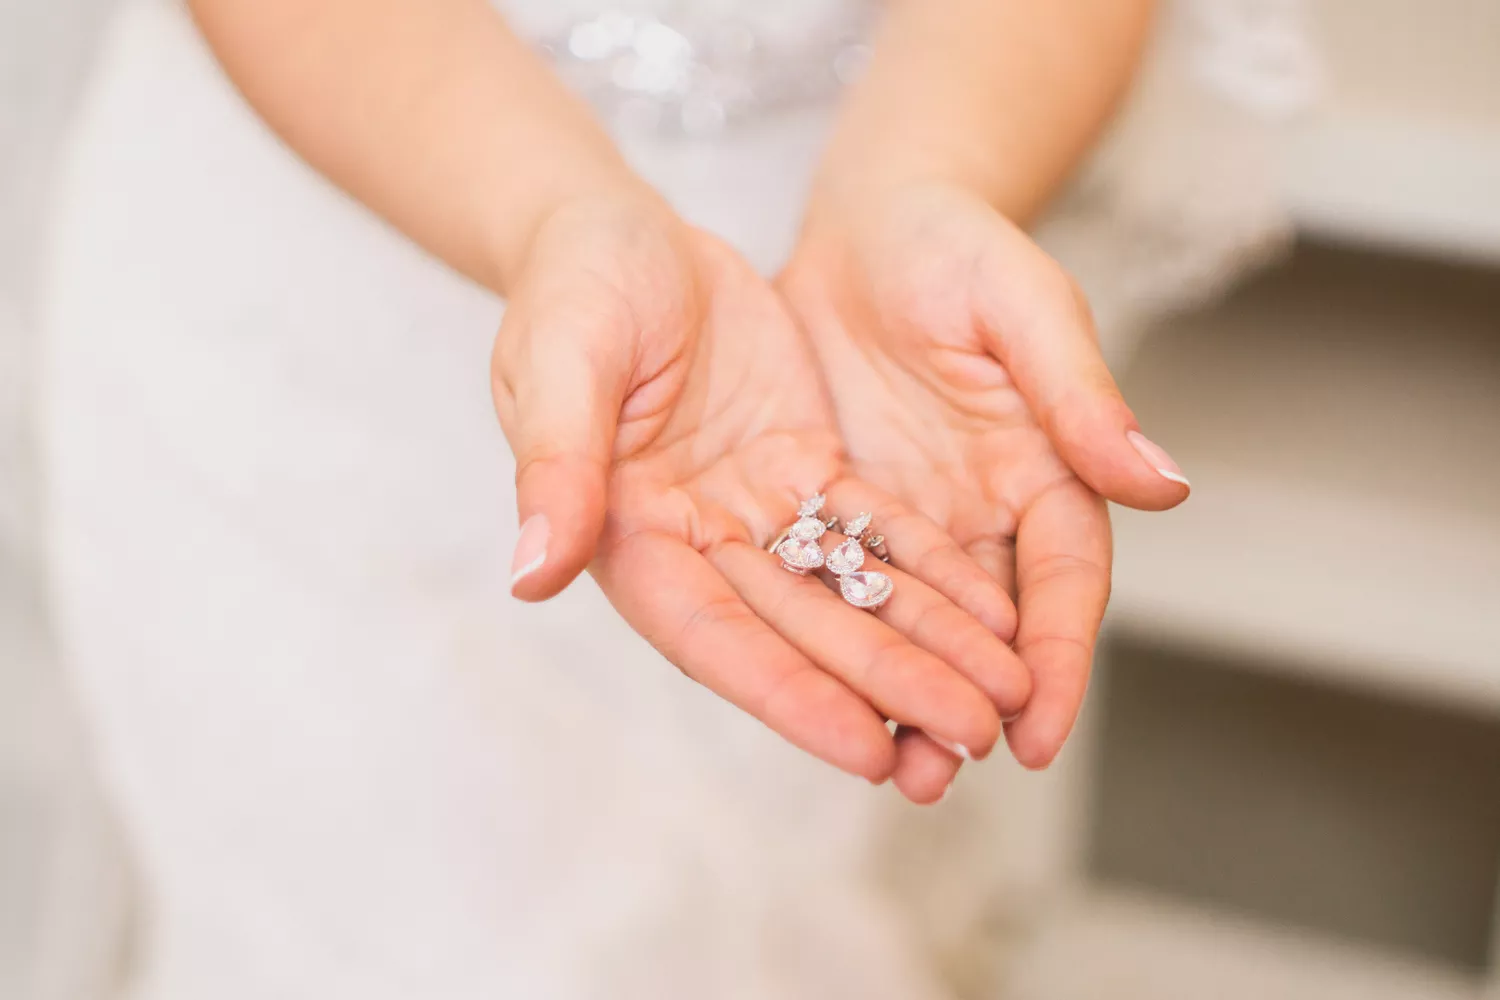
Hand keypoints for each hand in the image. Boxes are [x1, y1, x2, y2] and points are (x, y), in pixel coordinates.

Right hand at [491, 193, 1032, 800]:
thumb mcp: (561, 357)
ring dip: (926, 643)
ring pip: (850, 590)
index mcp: (625, 535)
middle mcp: (695, 544)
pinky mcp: (803, 468)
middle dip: (887, 682)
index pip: (712, 635)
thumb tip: (533, 573)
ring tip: (1005, 691)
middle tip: (974, 733)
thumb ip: (556, 462)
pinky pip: (877, 529)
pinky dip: (934, 571)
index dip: (789, 693)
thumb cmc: (570, 285)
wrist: (616, 227)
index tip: (869, 748)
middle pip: (800, 630)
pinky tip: (997, 611)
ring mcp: (753, 510)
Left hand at [781, 181, 1189, 786]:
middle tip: (941, 775)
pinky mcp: (843, 508)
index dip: (1058, 658)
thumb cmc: (955, 245)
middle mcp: (984, 511)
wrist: (868, 224)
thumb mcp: (1020, 306)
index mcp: (1046, 469)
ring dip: (905, 695)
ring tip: (885, 768)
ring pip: (916, 626)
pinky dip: (837, 643)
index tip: (1042, 733)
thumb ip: (1078, 393)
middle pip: (991, 628)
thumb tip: (1165, 482)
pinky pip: (842, 588)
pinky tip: (815, 694)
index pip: (1062, 583)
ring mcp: (913, 517)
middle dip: (973, 705)